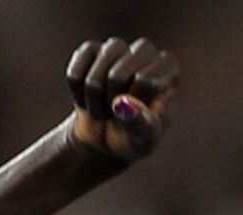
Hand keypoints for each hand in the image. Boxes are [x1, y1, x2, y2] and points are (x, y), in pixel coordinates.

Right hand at [64, 37, 177, 161]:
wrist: (109, 136)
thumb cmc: (136, 135)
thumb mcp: (145, 138)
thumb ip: (140, 124)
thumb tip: (121, 104)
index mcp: (168, 67)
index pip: (145, 81)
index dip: (136, 104)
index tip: (141, 113)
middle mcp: (145, 51)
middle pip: (116, 76)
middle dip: (112, 103)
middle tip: (119, 114)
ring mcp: (117, 47)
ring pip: (94, 76)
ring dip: (95, 102)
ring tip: (105, 109)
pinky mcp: (90, 49)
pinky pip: (74, 74)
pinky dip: (77, 95)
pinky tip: (88, 98)